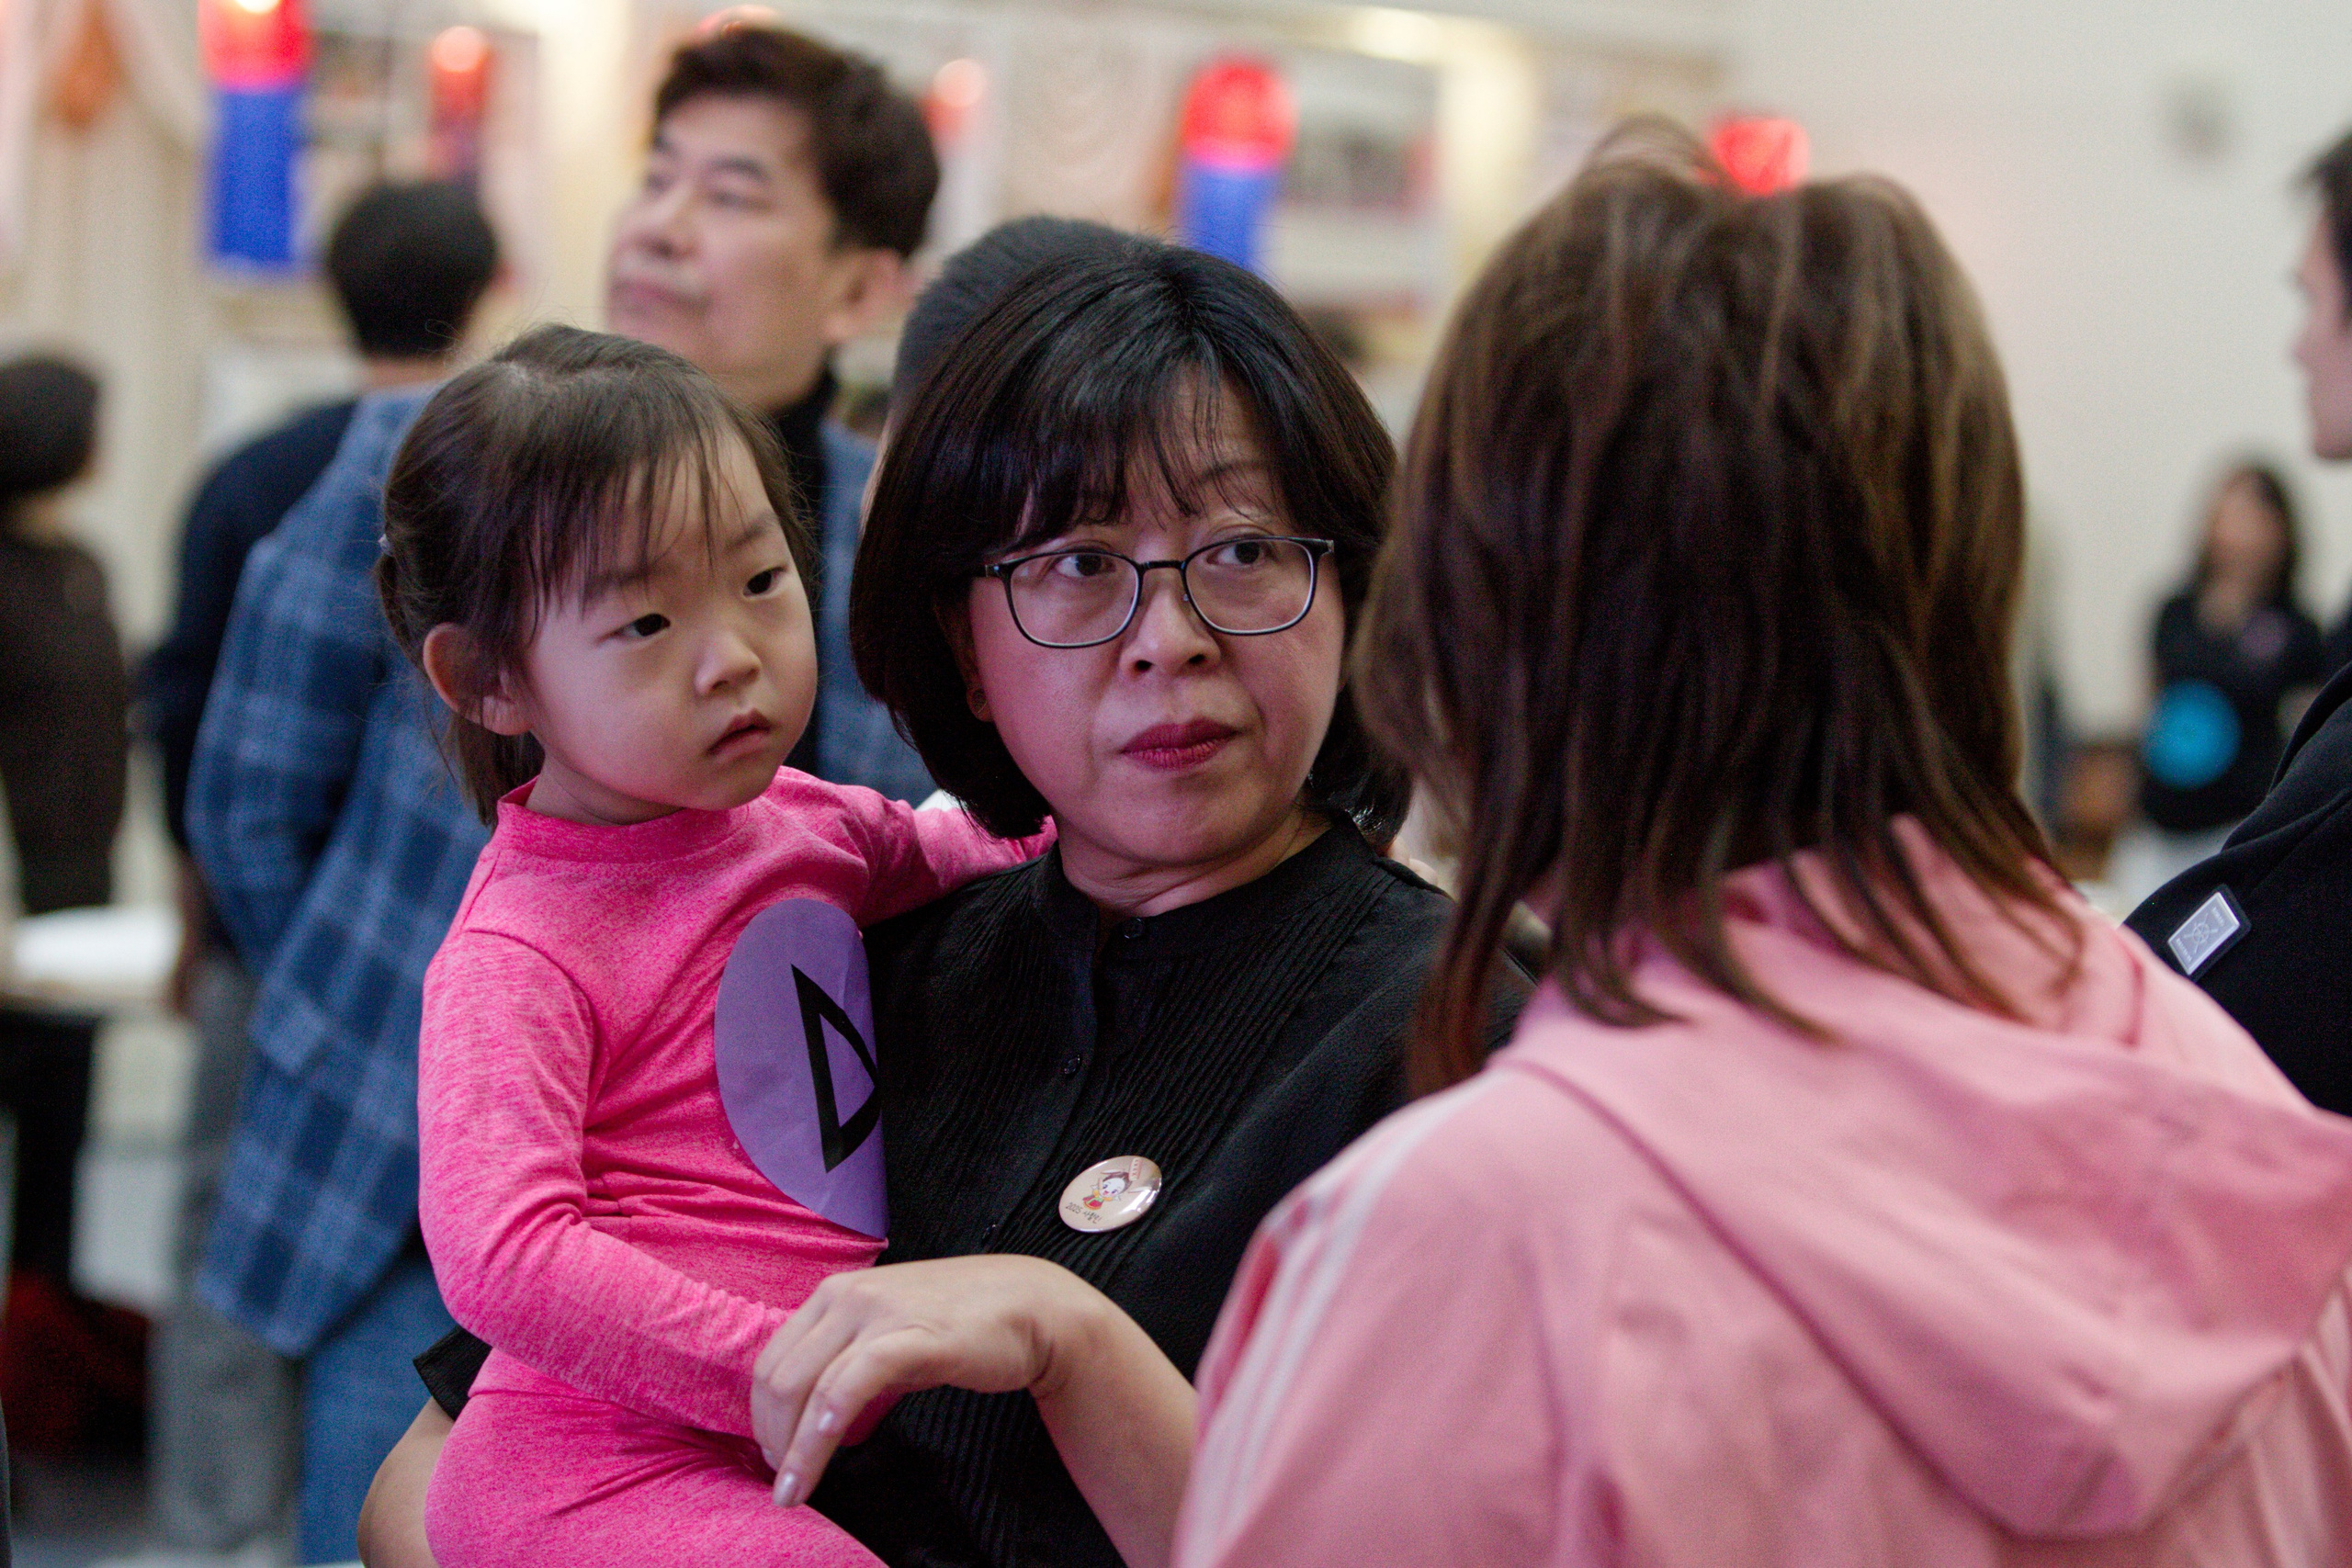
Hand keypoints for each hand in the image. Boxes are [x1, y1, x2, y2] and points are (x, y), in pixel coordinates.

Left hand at [751, 1255, 1107, 1508]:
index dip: (763, 1415)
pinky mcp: (911, 1336)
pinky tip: (819, 1461)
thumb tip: (814, 1409)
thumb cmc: (963, 1325)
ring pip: (806, 1385)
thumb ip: (851, 1358)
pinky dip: (824, 1428)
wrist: (1034, 1306)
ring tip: (791, 1491)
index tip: (776, 1455)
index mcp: (835, 1293)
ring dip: (792, 1448)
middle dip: (771, 1437)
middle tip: (784, 1480)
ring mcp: (879, 1312)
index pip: (774, 1359)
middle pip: (778, 1376)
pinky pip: (852, 1383)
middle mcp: (847, 1295)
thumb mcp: (892, 1331)